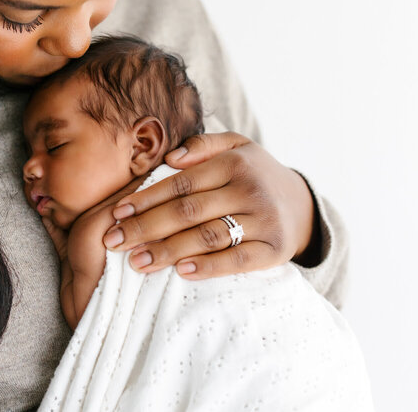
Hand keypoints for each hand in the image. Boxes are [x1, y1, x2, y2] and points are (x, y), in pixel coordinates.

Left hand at [103, 132, 316, 279]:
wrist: (302, 204)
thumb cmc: (255, 174)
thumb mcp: (236, 146)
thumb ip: (203, 145)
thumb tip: (169, 158)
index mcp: (234, 163)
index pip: (181, 183)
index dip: (146, 199)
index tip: (117, 213)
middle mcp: (250, 189)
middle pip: (188, 211)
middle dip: (146, 227)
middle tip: (114, 241)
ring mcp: (264, 220)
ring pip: (208, 236)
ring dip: (168, 250)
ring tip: (137, 262)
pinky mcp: (276, 249)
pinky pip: (238, 260)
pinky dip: (210, 267)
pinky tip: (181, 272)